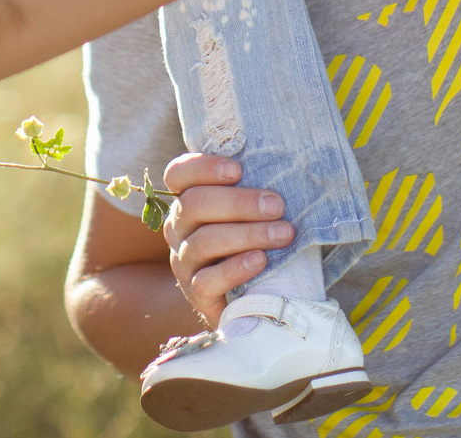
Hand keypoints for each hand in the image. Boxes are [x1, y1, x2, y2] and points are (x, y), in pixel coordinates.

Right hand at [161, 153, 293, 329]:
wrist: (245, 296)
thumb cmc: (251, 239)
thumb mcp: (247, 210)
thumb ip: (251, 188)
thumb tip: (281, 164)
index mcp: (187, 199)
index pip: (178, 174)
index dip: (203, 168)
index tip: (238, 170)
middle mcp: (178, 227)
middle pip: (193, 204)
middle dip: (238, 202)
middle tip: (277, 206)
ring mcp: (183, 261)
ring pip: (203, 241)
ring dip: (247, 234)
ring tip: (282, 234)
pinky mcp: (194, 293)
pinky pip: (207, 281)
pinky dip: (236, 268)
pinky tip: (260, 260)